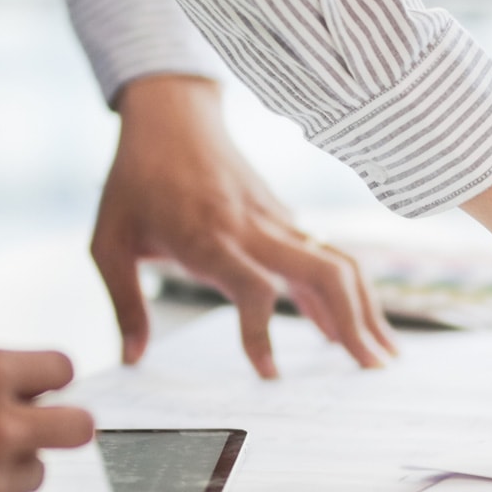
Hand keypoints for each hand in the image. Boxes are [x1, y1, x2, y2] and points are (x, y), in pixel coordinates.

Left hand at [92, 75, 395, 377]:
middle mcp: (252, 228)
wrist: (170, 116)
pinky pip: (326, 257)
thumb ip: (123, 303)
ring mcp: (276, 220)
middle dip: (353, 323)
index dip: (263, 332)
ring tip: (384, 356)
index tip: (268, 375)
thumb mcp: (107, 241)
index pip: (252, 287)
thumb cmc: (133, 180)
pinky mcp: (285, 218)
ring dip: (366, 308)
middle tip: (373, 370)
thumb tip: (133, 358)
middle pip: (323, 273)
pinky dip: (347, 295)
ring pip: (337, 263)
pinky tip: (351, 331)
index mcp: (208, 236)